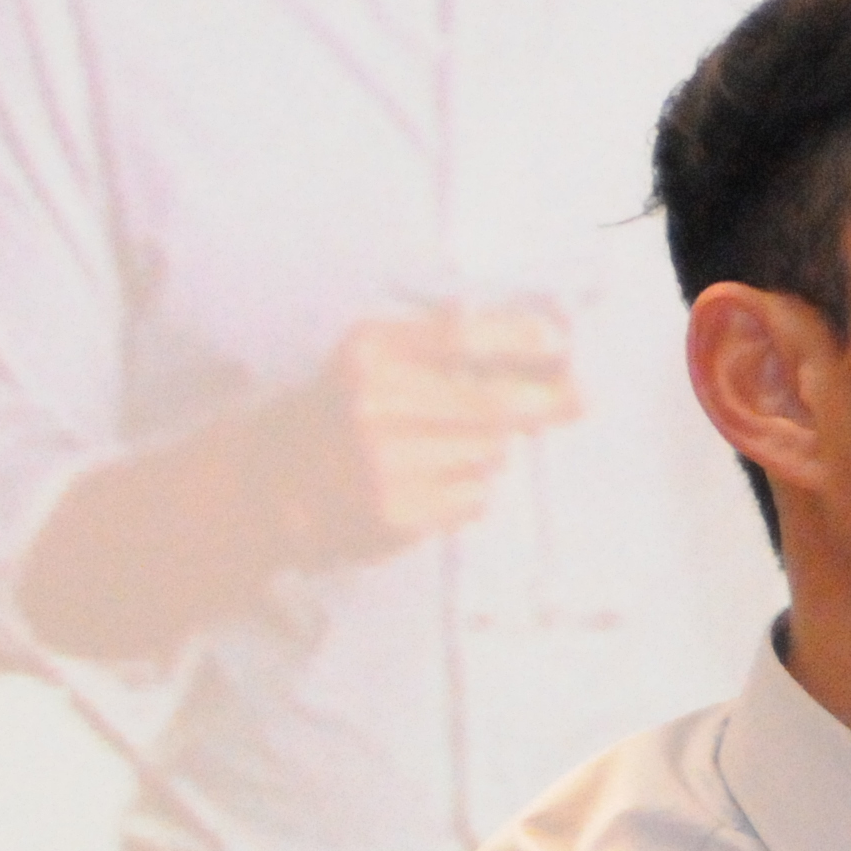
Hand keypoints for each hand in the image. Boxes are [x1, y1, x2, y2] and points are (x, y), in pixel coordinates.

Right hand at [281, 303, 584, 560]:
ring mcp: (387, 462)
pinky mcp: (400, 512)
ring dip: (489, 451)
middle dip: (545, 402)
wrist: (270, 486)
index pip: (459, 337)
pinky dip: (471, 489)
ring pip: (490, 453)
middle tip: (580, 399)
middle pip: (494, 404)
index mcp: (367, 355)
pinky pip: (477, 496)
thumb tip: (526, 338)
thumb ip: (435, 343)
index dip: (518, 339)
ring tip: (444, 450)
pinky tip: (432, 484)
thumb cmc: (336, 415)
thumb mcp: (367, 360)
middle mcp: (374, 405)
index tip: (561, 343)